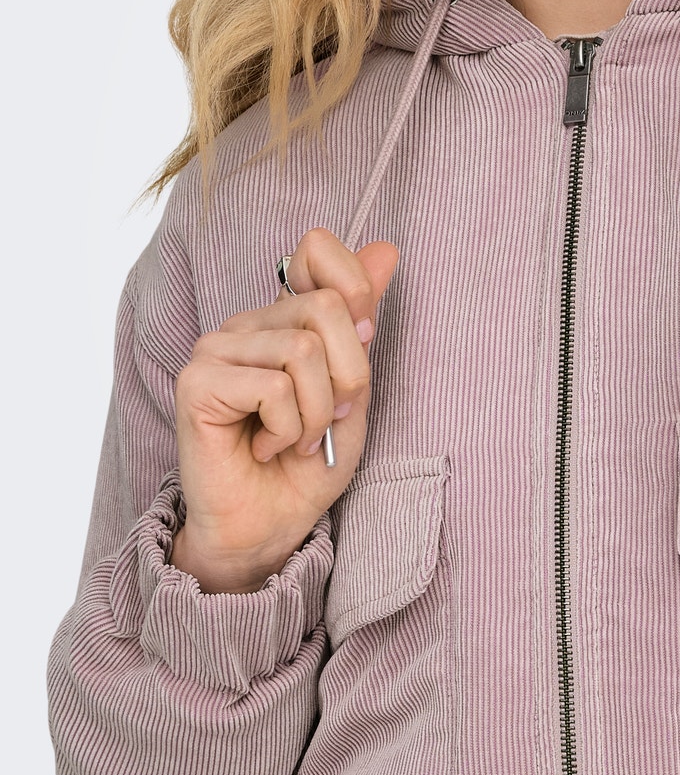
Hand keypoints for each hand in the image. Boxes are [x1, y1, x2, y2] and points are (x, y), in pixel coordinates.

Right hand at [171, 228, 398, 590]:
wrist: (271, 526)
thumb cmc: (311, 464)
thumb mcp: (355, 389)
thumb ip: (362, 320)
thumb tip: (385, 248)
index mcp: (284, 317)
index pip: (317, 248)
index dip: (355, 288)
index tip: (360, 344)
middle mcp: (248, 323)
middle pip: (327, 306)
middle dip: (348, 375)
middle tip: (328, 420)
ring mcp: (217, 348)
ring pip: (303, 350)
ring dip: (317, 413)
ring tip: (297, 441)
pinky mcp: (198, 382)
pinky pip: (273, 388)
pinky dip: (288, 430)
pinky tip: (266, 448)